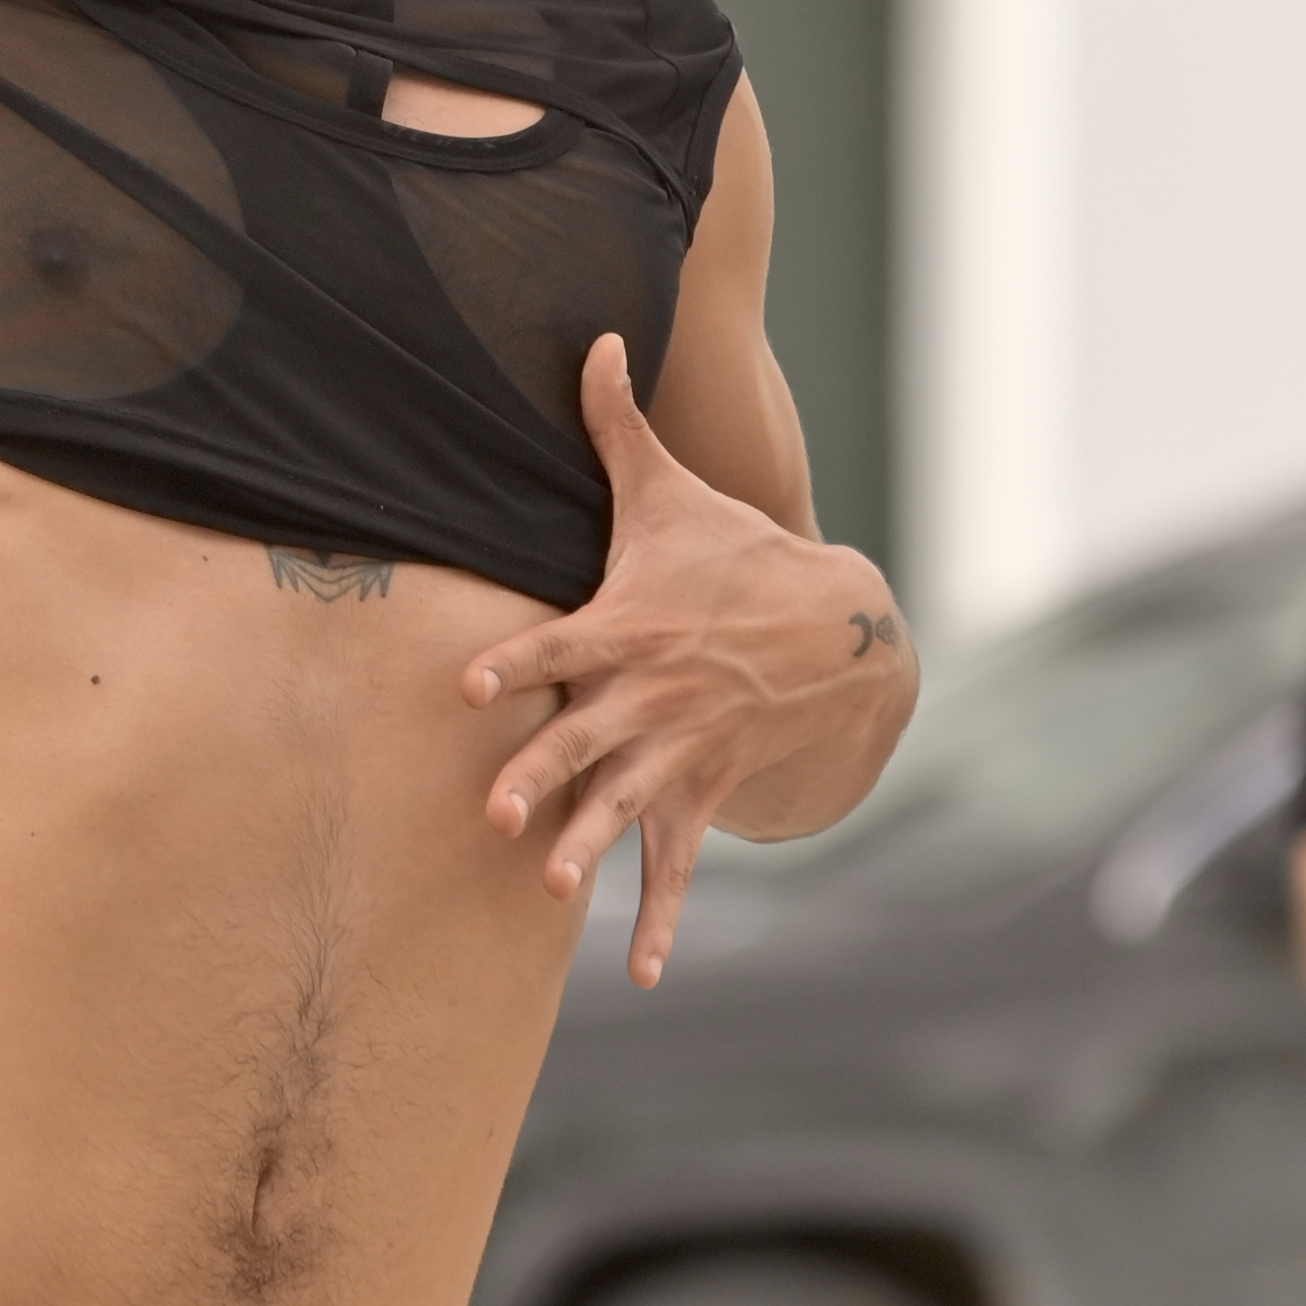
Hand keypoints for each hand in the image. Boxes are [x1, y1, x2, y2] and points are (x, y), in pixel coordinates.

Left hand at [457, 336, 914, 989]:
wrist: (838, 630)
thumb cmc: (733, 556)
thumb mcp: (673, 492)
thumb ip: (615, 423)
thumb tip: (592, 333)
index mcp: (627, 627)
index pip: (557, 645)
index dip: (515, 665)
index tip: (466, 689)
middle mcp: (649, 698)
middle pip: (587, 739)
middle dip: (544, 773)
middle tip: (494, 808)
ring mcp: (680, 753)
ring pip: (626, 808)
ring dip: (588, 846)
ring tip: (545, 885)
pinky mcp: (707, 793)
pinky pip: (680, 863)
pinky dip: (662, 918)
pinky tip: (642, 971)